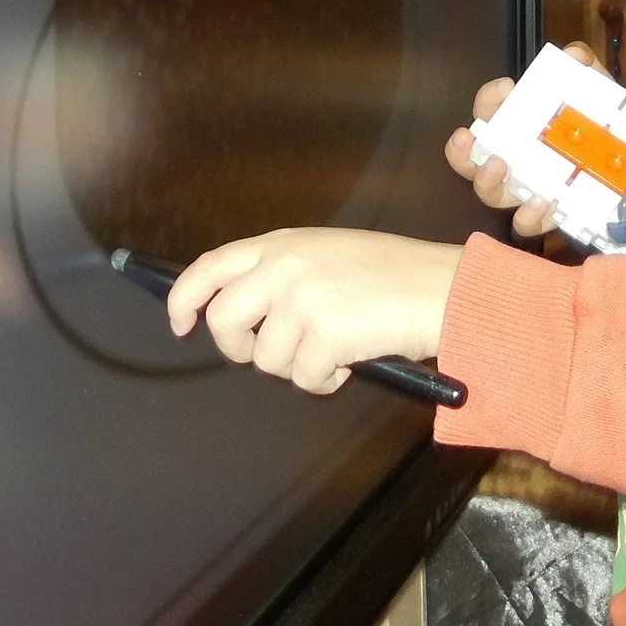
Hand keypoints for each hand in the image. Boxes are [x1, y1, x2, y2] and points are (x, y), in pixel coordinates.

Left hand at [166, 228, 462, 394]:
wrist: (445, 288)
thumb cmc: (395, 276)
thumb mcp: (327, 254)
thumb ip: (283, 272)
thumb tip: (247, 312)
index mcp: (281, 244)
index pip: (209, 267)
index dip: (184, 298)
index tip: (180, 322)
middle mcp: (284, 267)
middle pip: (224, 321)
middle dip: (242, 349)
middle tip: (273, 354)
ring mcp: (303, 299)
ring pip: (267, 360)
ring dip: (298, 367)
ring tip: (334, 349)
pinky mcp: (324, 333)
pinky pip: (304, 379)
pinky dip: (326, 380)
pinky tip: (352, 360)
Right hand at [445, 41, 602, 241]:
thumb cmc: (609, 128)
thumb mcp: (601, 93)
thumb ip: (587, 71)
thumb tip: (574, 55)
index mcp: (519, 125)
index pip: (487, 111)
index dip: (488, 100)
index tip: (506, 88)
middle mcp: (514, 159)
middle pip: (470, 159)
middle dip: (462, 151)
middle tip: (471, 139)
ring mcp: (527, 191)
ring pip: (490, 194)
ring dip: (486, 181)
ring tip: (500, 167)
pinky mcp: (549, 218)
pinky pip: (527, 224)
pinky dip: (530, 215)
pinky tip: (545, 201)